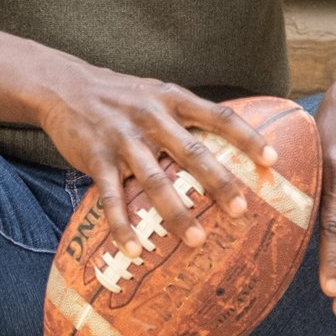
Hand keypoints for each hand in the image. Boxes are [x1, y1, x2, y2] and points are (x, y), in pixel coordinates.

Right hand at [37, 64, 278, 263]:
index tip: (272, 160)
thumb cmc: (120, 94)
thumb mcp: (155, 92)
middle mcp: (150, 116)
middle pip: (192, 152)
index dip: (247, 137)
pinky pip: (112, 197)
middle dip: (218, 183)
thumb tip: (230, 140)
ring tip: (197, 240)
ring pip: (155, 180)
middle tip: (240, 210)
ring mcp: (122, 138)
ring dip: (177, 213)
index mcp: (171, 98)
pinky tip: (135, 249)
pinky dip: (122, 225)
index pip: (218, 116)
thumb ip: (186, 113)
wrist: (63, 85)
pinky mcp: (96, 158)